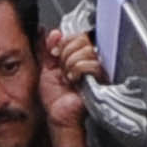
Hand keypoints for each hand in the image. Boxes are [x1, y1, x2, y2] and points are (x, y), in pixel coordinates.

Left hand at [37, 24, 97, 144]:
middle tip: (61, 68)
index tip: (54, 53)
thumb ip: (46, 49)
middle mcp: (88, 59)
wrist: (58, 114)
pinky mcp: (100, 78)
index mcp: (76, 55)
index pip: (76, 35)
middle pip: (82, 39)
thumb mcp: (45, 67)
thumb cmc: (54, 96)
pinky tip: (73, 80)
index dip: (63, 41)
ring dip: (70, 64)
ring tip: (67, 76)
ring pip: (87, 51)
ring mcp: (96, 68)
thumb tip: (52, 32)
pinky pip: (92, 64)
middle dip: (66, 53)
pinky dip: (78, 71)